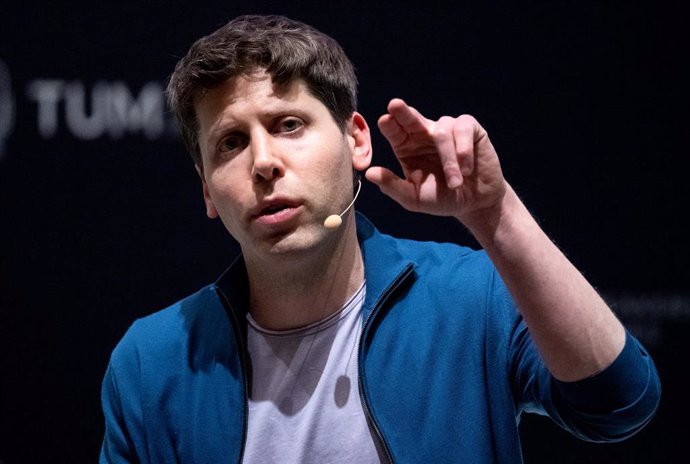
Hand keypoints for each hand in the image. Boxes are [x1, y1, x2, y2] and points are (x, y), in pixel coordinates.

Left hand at [365, 98, 505, 222]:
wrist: (475, 203)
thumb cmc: (442, 198)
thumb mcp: (414, 198)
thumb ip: (393, 186)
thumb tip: (369, 174)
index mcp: (406, 146)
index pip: (394, 130)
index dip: (390, 124)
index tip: (384, 121)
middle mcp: (424, 134)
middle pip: (411, 117)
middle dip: (403, 111)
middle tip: (395, 105)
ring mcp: (446, 129)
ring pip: (441, 132)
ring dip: (448, 160)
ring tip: (455, 183)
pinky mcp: (470, 129)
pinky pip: (463, 129)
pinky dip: (463, 150)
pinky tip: (466, 168)